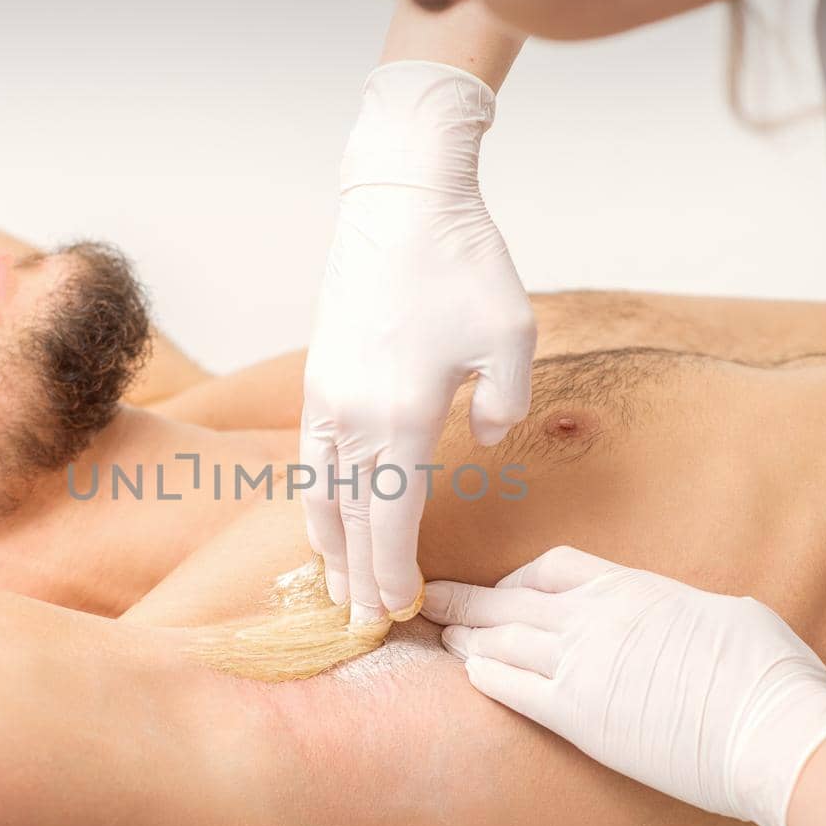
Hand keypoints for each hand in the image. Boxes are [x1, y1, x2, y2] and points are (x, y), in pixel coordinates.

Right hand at [302, 60, 536, 623]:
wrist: (400, 201)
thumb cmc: (463, 264)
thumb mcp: (512, 335)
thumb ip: (505, 405)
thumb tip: (485, 439)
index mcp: (404, 417)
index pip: (392, 521)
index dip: (393, 573)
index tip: (399, 611)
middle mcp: (355, 417)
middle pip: (352, 520)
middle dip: (358, 578)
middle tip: (365, 624)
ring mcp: (328, 398)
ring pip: (322, 493)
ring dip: (329, 547)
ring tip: (336, 588)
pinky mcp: (319, 377)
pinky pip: (312, 458)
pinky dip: (317, 499)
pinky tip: (324, 518)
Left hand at [421, 546, 825, 825]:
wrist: (773, 730)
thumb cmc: (768, 674)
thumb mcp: (725, 614)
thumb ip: (682, 610)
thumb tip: (682, 618)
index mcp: (633, 588)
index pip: (553, 566)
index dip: (519, 578)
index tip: (506, 590)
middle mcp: (598, 618)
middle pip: (511, 598)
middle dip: (467, 598)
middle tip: (432, 597)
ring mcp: (583, 665)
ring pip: (502, 639)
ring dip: (466, 636)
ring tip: (440, 635)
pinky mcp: (579, 717)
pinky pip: (512, 687)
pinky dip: (485, 675)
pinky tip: (468, 673)